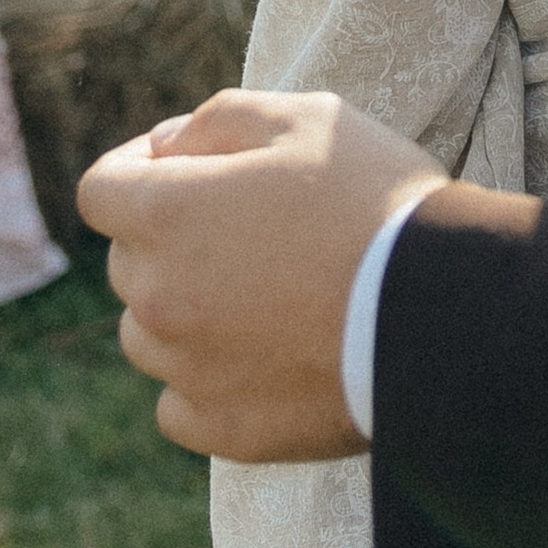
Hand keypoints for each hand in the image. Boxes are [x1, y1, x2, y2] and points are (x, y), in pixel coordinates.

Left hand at [79, 88, 441, 458]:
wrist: (444, 311)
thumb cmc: (377, 202)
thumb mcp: (308, 117)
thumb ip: (218, 118)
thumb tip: (164, 148)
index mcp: (165, 214)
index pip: (103, 189)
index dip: (140, 171)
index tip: (188, 170)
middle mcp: (156, 297)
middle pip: (130, 263)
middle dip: (173, 241)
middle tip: (257, 233)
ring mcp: (186, 370)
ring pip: (149, 336)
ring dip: (185, 313)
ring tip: (266, 300)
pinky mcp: (224, 429)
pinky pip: (180, 405)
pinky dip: (206, 383)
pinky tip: (261, 360)